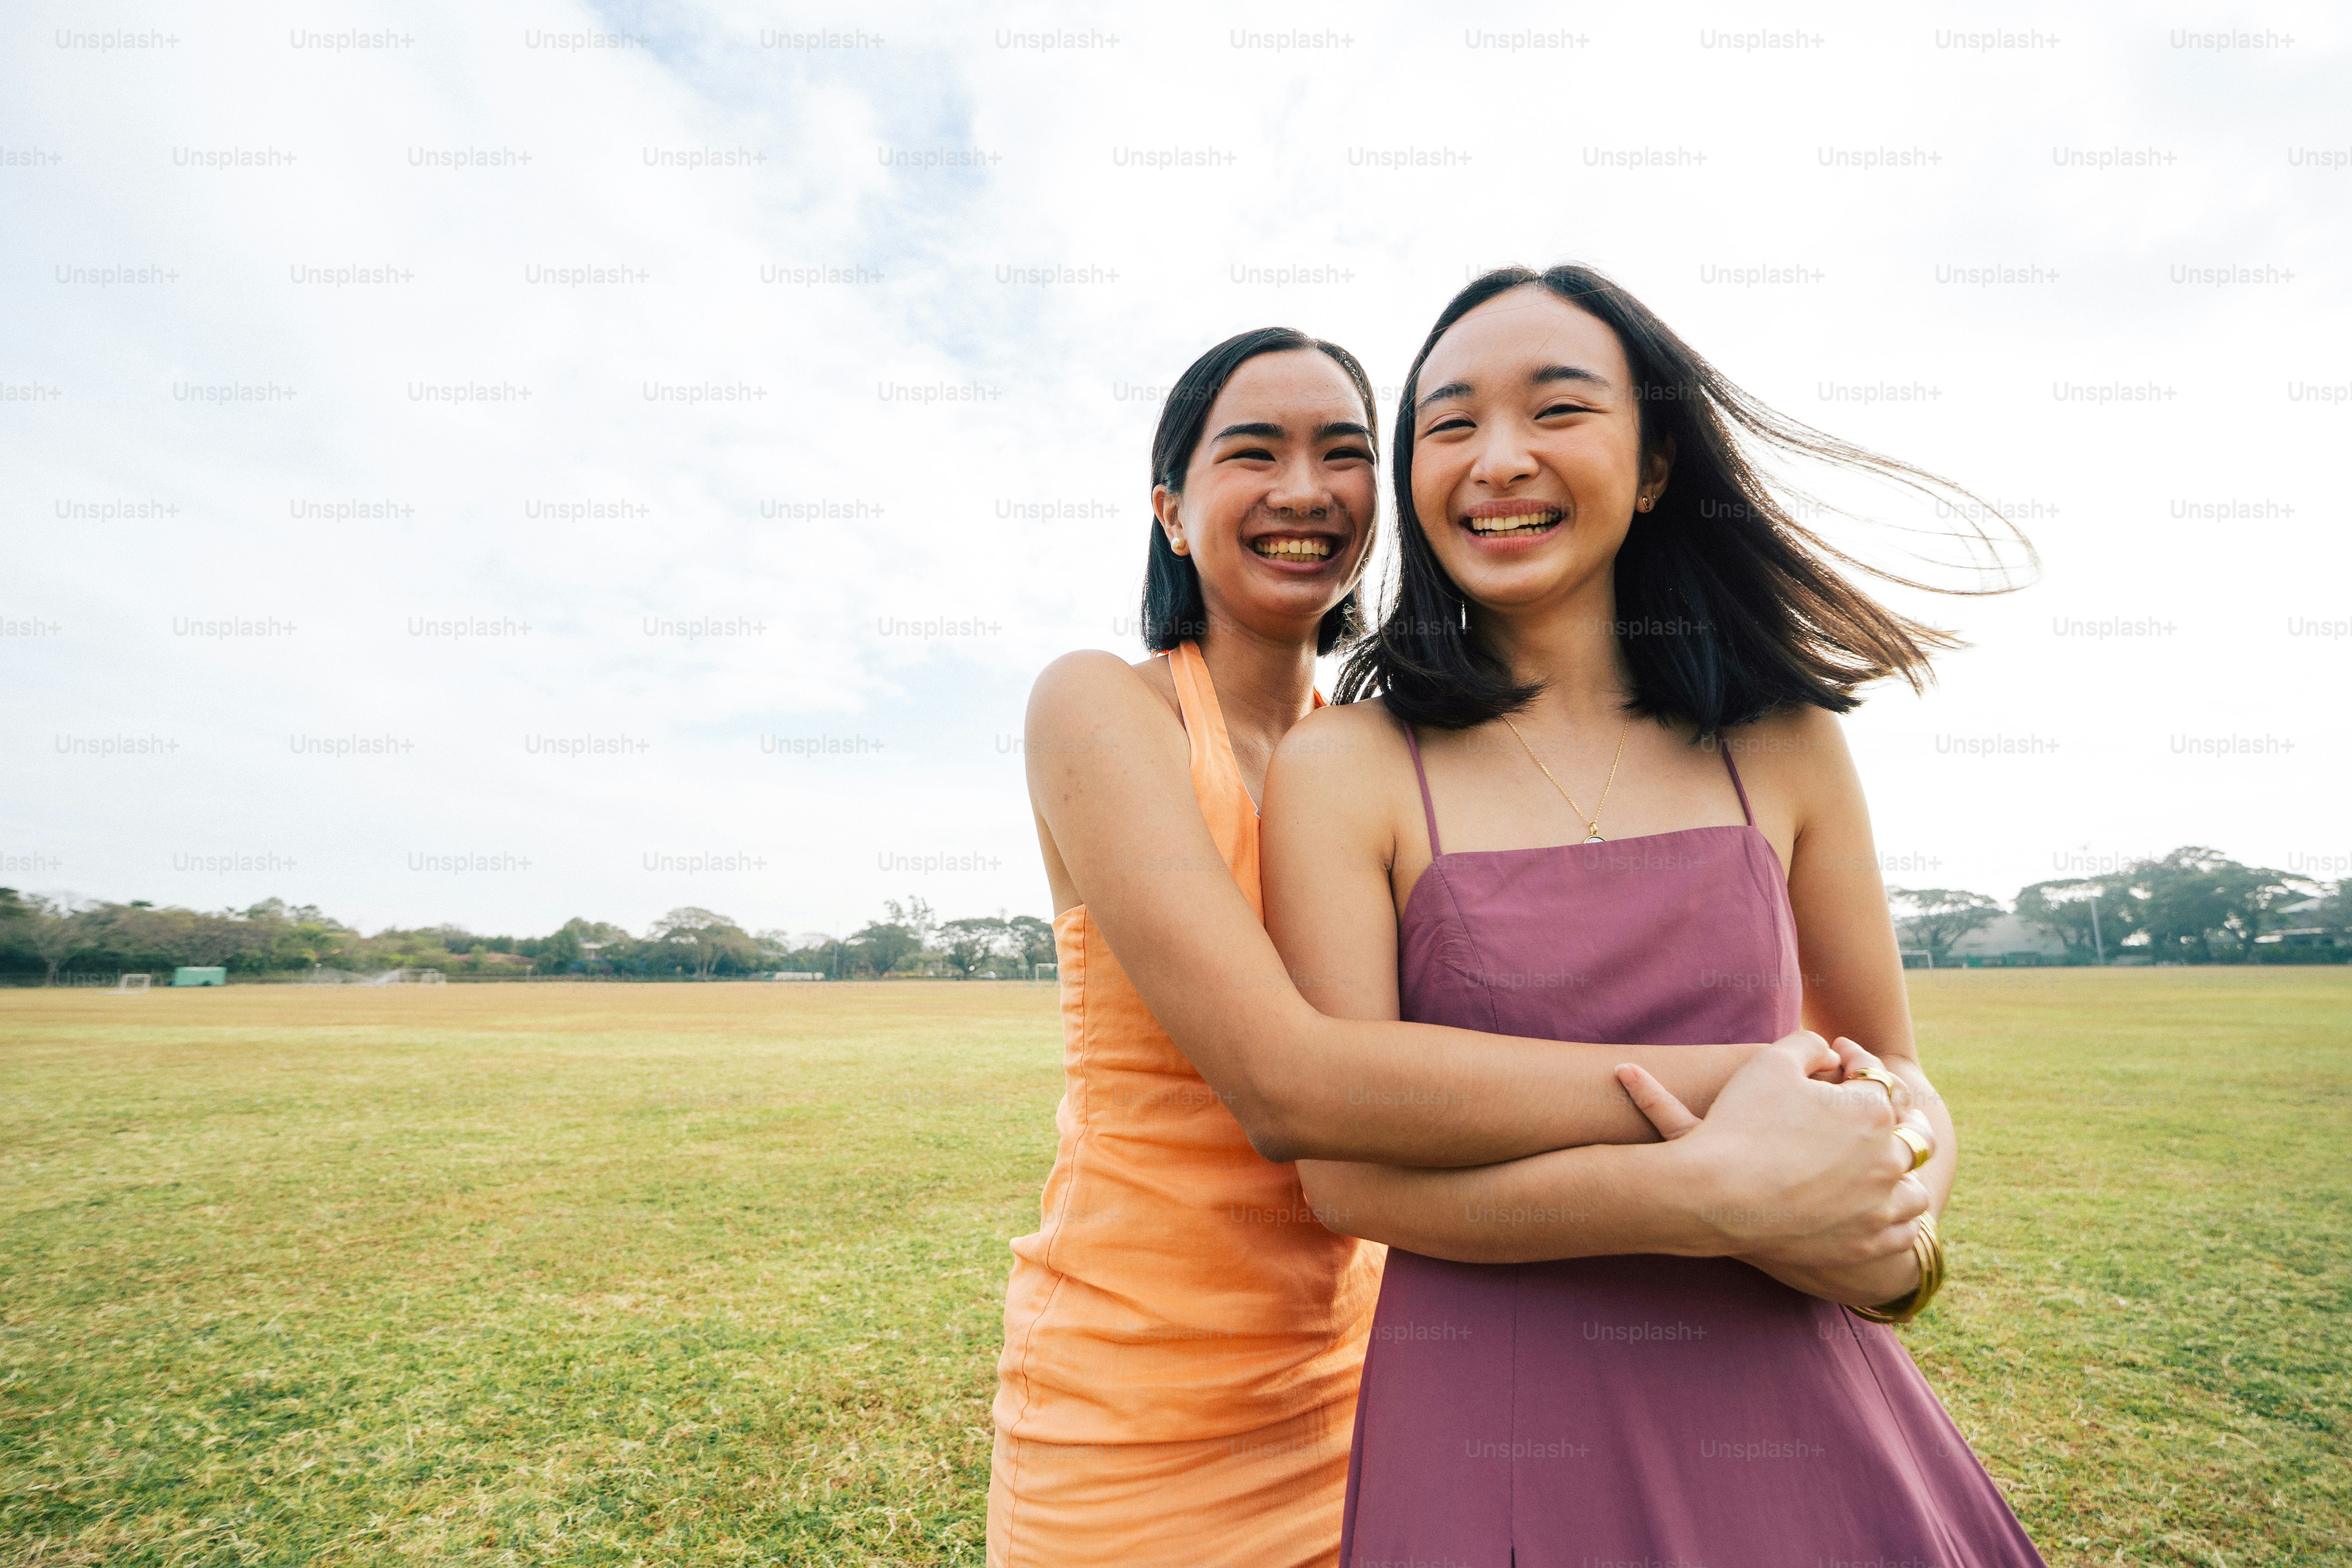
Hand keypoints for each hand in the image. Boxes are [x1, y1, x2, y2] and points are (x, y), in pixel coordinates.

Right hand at [1615, 1032, 1928, 1272]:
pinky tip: (1878, 1211)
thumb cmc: (1739, 1123)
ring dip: (1902, 1177)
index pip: (1878, 1079)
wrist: (1713, 1195)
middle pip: (1913, 1136)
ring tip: (1882, 1172)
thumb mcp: (1770, 1062)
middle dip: (1898, 1118)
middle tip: (1879, 1115)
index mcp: (1872, 1110)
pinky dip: (1896, 1220)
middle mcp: (1887, 1160)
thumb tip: (1834, 1054)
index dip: (1858, 1063)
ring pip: (1913, 1191)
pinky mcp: (1865, 1245)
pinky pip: (1903, 1233)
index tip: (1840, 1060)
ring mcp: (1879, 1208)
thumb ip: (1809, 1045)